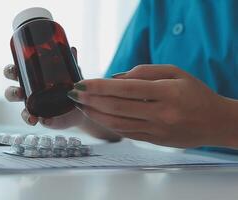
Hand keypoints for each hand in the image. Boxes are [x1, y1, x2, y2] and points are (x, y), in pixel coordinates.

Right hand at [4, 47, 121, 140]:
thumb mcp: (70, 71)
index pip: (14, 72)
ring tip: (30, 114)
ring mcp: (35, 106)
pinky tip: (43, 120)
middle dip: (12, 92)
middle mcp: (29, 92)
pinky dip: (40, 121)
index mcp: (30, 77)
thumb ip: (69, 61)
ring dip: (23, 112)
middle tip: (19, 92)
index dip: (10, 71)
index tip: (13, 70)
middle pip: (11, 91)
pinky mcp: (43, 118)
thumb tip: (71, 49)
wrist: (82, 103)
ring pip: (22, 110)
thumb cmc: (70, 82)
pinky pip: (37, 120)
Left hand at [67, 65, 236, 147]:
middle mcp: (160, 113)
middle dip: (91, 100)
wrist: (215, 122)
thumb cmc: (196, 93)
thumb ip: (145, 71)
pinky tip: (97, 116)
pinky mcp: (153, 140)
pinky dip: (108, 124)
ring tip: (81, 105)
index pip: (126, 89)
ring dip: (95, 114)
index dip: (100, 86)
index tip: (81, 83)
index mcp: (167, 93)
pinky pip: (125, 133)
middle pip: (117, 108)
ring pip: (118, 123)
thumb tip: (115, 78)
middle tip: (74, 94)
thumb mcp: (175, 72)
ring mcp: (156, 130)